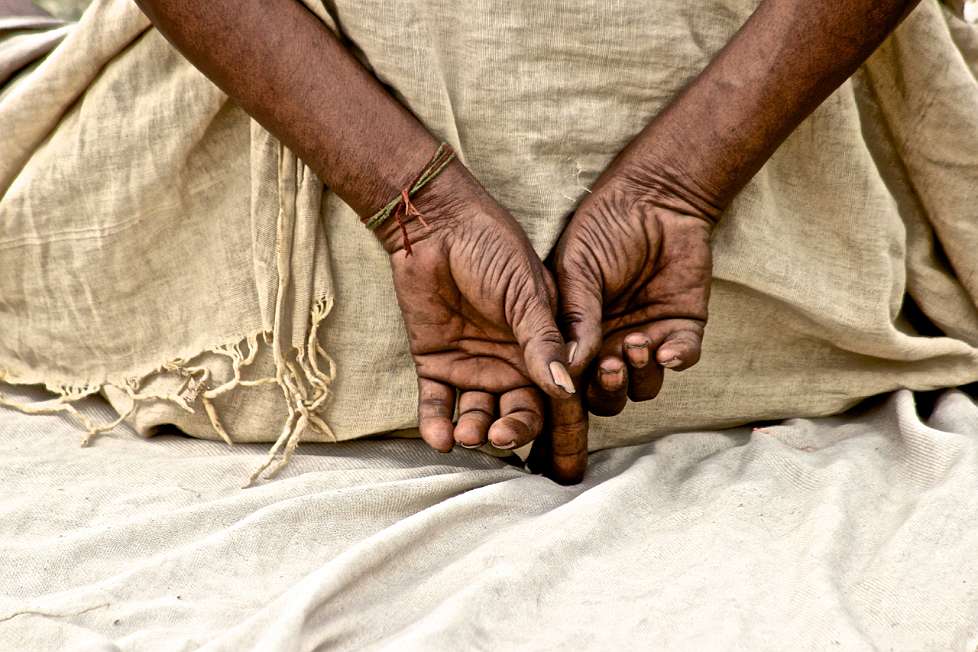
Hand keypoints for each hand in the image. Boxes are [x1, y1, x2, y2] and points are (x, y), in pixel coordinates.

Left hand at [375, 161, 575, 452]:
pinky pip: (437, 404)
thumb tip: (567, 389)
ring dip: (474, 431)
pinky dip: (437, 424)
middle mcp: (510, 363)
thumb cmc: (493, 248)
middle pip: (517, 414)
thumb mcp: (527, 295)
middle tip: (499, 436)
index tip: (557, 453)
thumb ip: (544, 342)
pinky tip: (441, 439)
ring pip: (477, 415)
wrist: (437, 226)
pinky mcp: (435, 363)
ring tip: (468, 436)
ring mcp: (472, 366)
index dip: (559, 428)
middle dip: (511, 431)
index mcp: (542, 348)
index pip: (555, 398)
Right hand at [552, 165, 713, 417]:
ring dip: (640, 374)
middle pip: (607, 395)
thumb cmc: (603, 228)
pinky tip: (667, 350)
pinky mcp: (683, 326)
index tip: (575, 377)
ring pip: (645, 386)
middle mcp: (610, 343)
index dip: (573, 387)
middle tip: (610, 366)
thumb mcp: (576, 269)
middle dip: (609, 390)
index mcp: (577, 334)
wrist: (654, 197)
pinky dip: (676, 360)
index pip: (572, 379)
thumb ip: (575, 317)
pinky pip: (683, 357)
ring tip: (636, 343)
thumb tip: (566, 367)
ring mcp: (648, 336)